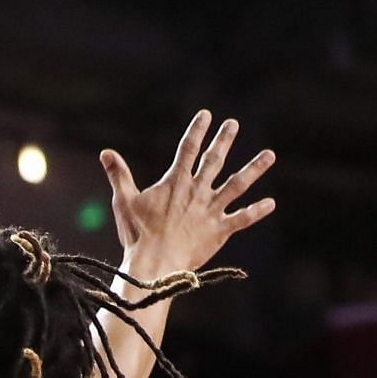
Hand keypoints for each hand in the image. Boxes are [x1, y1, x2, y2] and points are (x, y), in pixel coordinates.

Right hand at [99, 110, 275, 275]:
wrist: (154, 262)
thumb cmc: (137, 233)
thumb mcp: (124, 200)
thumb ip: (118, 174)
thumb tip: (105, 152)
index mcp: (175, 183)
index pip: (187, 149)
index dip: (197, 131)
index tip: (207, 115)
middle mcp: (197, 191)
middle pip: (213, 160)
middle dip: (224, 140)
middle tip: (233, 124)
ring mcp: (210, 210)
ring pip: (237, 184)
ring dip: (254, 168)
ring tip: (269, 154)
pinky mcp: (219, 230)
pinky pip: (242, 218)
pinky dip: (256, 211)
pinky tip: (271, 203)